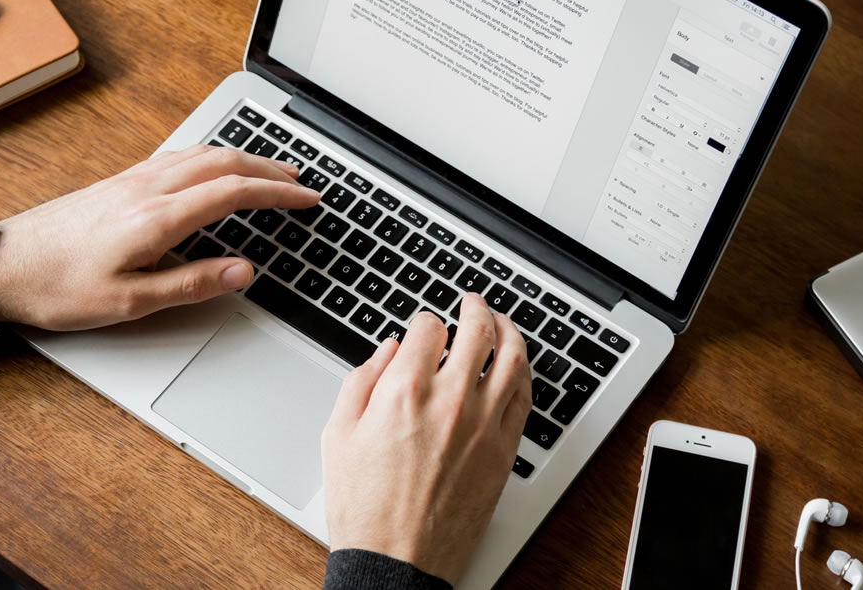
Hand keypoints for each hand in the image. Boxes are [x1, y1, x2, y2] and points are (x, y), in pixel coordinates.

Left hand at [0, 146, 318, 329]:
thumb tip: (242, 270)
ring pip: (201, 154)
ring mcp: (131, 181)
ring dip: (243, 158)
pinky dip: (212, 157)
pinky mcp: (118, 183)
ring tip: (270, 171)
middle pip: (223, 162)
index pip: (233, 192)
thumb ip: (191, 284)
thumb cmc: (57, 287)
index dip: (278, 193)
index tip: (308, 198)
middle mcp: (146, 189)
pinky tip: (214, 168)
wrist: (1, 265)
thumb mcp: (129, 302)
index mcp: (156, 218)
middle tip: (302, 181)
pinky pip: (178, 157)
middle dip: (270, 168)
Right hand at [321, 294, 532, 583]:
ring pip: (512, 358)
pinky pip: (524, 399)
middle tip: (472, 302)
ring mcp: (482, 426)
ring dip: (509, 331)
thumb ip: (362, 380)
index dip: (426, 321)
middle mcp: (448, 402)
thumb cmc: (363, 506)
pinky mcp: (502, 452)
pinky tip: (517, 367)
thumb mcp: (338, 434)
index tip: (425, 327)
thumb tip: (388, 351)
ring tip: (503, 322)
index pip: (429, 328)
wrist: (395, 561)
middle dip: (475, 308)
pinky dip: (523, 374)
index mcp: (403, 393)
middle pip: (478, 331)